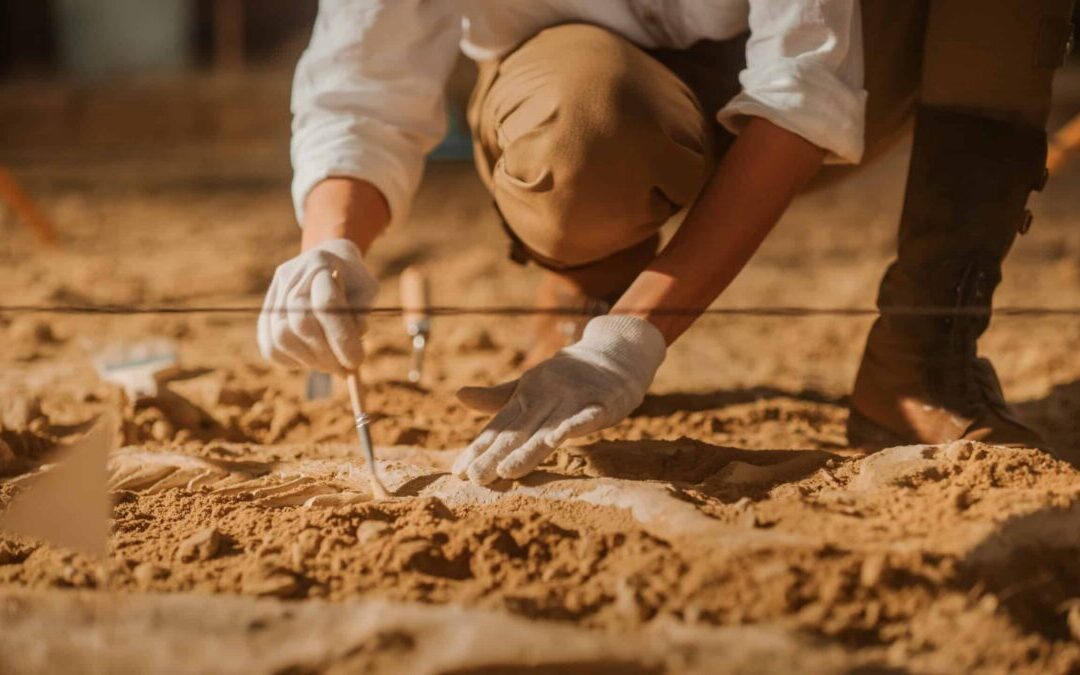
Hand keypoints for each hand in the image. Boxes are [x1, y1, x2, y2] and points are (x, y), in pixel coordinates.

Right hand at [257, 238, 377, 373]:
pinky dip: (293, 361)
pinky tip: (312, 359)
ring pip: (281, 338)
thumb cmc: (353, 279)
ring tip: (331, 365)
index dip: (341, 337)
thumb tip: (350, 348)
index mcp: (320, 263)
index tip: (356, 361)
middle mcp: (291, 276)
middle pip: (300, 323)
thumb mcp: (368, 289)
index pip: (326, 304)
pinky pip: (270, 347)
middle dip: (325, 354)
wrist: (329, 261)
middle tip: (344, 369)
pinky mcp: (265, 313)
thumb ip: (361, 315)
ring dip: (309, 360)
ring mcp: (274, 293)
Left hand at [453, 315, 665, 484]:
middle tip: (475, 478)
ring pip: (547, 430)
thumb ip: (498, 398)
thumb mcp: (530, 385)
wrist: (614, 352)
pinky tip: (556, 441)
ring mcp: (573, 399)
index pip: (499, 428)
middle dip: (496, 456)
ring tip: (506, 471)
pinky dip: (572, 427)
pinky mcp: (601, 402)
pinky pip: (586, 417)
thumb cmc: (568, 375)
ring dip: (527, 451)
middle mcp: (545, 397)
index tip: (458, 472)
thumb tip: (458, 396)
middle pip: (518, 432)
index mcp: (526, 396)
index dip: (479, 449)